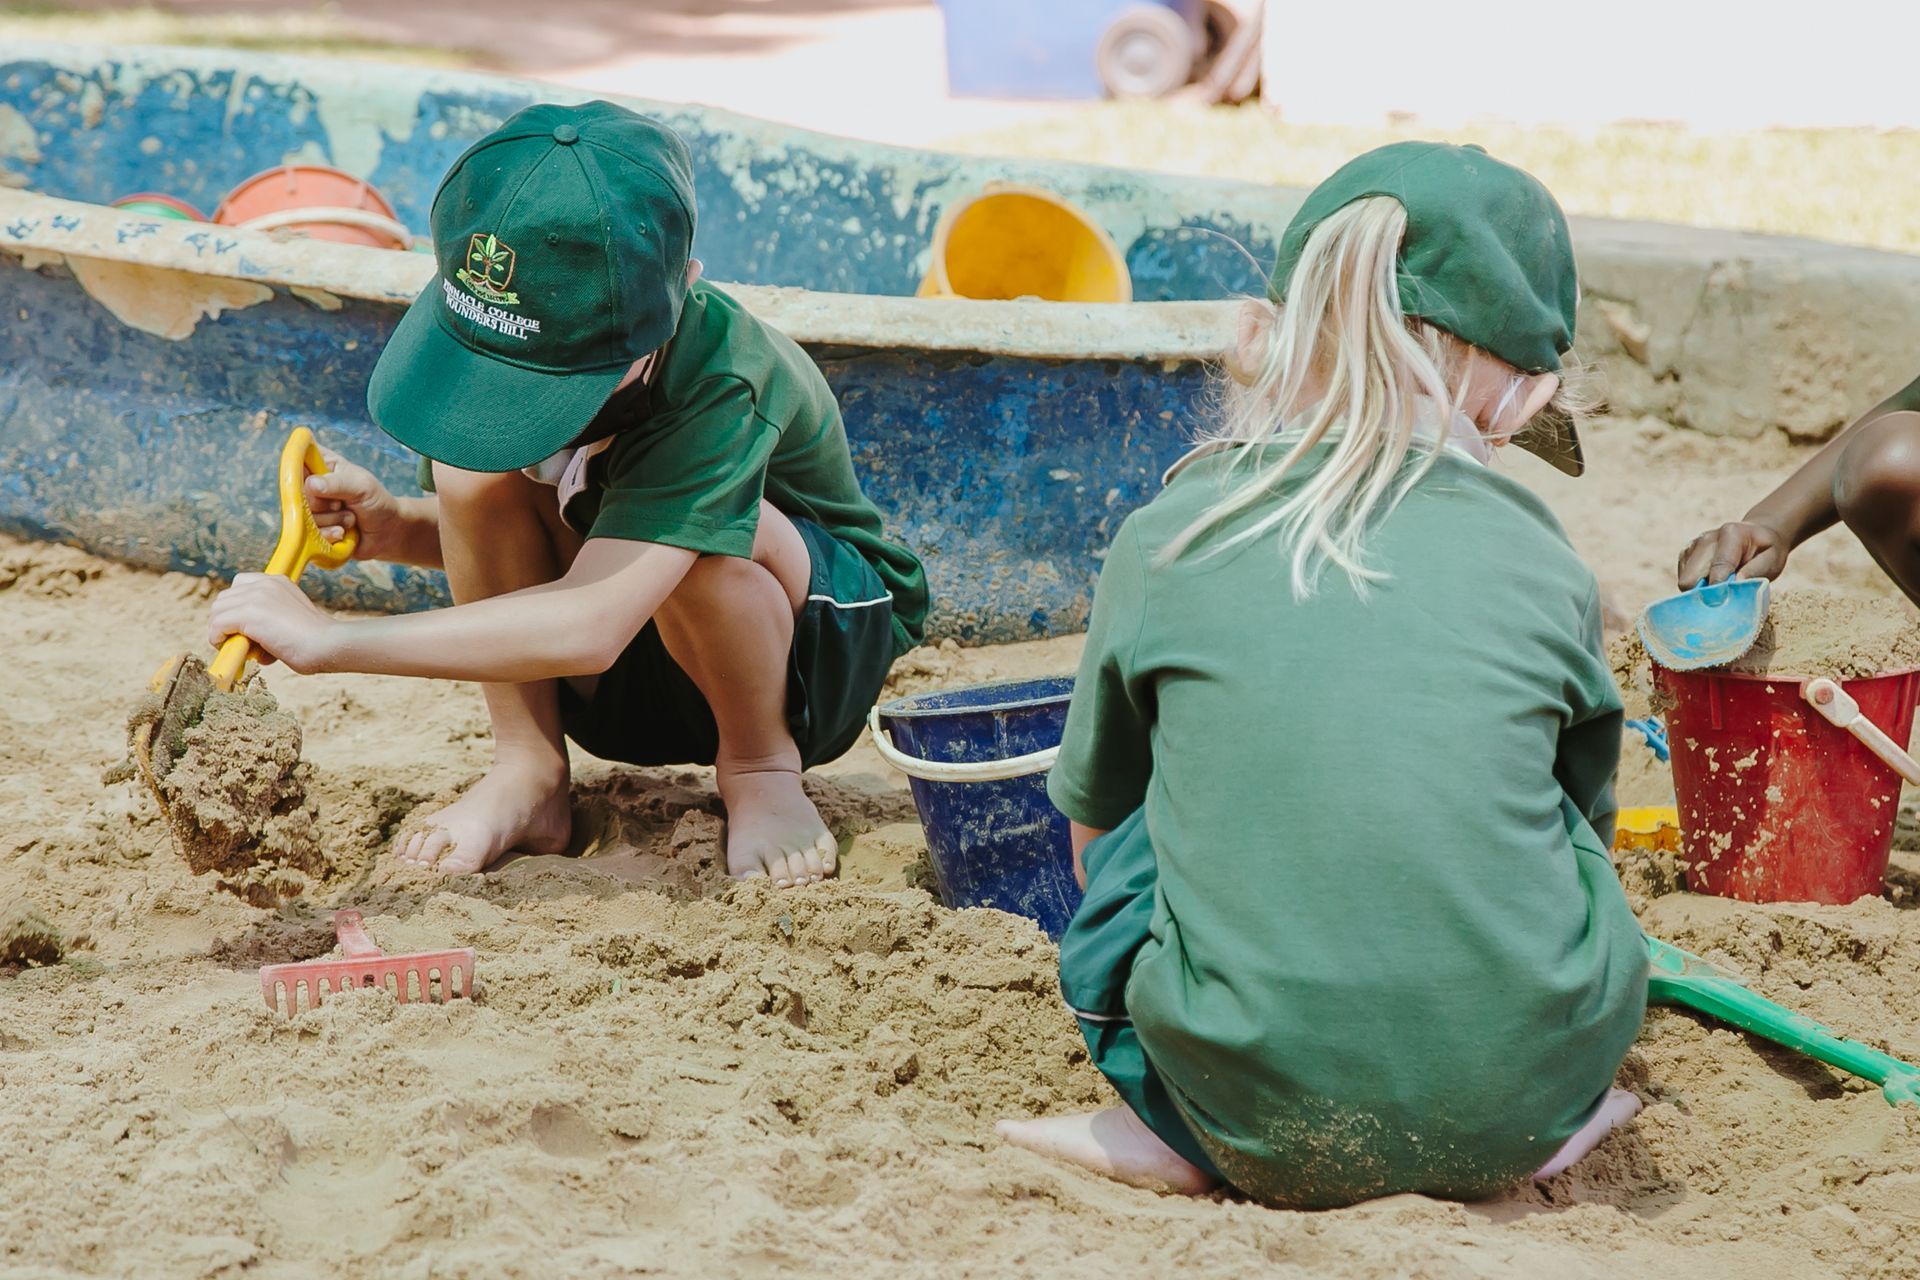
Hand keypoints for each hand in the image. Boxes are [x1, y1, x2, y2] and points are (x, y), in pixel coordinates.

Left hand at [207, 574, 339, 673]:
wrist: (327, 644)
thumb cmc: (315, 641)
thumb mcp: (291, 621)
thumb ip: (270, 622)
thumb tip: (250, 644)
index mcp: (277, 582)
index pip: (241, 584)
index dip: (236, 607)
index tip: (243, 626)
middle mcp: (264, 583)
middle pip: (224, 598)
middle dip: (225, 620)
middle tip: (237, 640)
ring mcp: (256, 596)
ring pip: (217, 611)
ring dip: (220, 631)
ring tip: (238, 647)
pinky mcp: (248, 613)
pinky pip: (217, 625)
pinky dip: (218, 639)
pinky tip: (234, 650)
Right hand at [306, 447, 406, 561]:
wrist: (386, 532)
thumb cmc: (375, 501)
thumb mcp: (361, 487)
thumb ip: (337, 484)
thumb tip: (310, 485)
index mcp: (320, 463)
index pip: (295, 460)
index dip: (298, 473)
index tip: (314, 484)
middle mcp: (309, 484)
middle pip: (296, 493)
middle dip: (324, 503)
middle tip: (342, 503)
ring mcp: (309, 508)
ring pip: (303, 516)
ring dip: (332, 520)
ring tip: (350, 517)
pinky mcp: (311, 530)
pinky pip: (309, 535)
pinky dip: (329, 534)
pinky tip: (342, 532)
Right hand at [1676, 520, 1789, 588]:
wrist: (1756, 536)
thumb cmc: (1766, 551)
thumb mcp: (1771, 560)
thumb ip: (1754, 571)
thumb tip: (1735, 584)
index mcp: (1730, 535)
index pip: (1717, 568)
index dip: (1719, 591)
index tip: (1724, 605)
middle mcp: (1706, 538)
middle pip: (1691, 578)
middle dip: (1706, 593)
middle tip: (1724, 599)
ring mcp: (1692, 546)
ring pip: (1685, 581)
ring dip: (1701, 590)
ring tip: (1721, 588)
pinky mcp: (1685, 555)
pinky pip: (1683, 580)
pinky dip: (1696, 586)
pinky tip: (1712, 582)